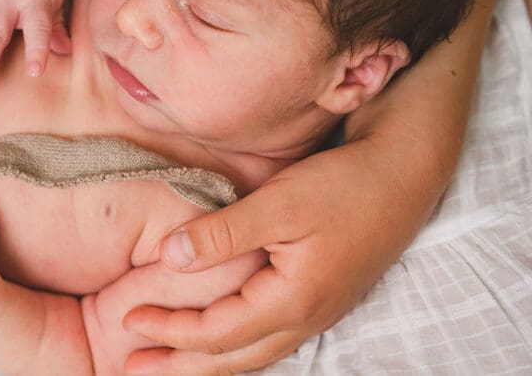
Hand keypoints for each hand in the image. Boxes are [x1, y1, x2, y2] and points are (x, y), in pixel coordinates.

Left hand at [122, 138, 427, 374]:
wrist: (403, 174)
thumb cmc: (343, 186)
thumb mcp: (278, 204)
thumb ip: (222, 234)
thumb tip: (170, 257)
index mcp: (292, 302)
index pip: (216, 333)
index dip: (169, 331)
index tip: (128, 321)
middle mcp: (305, 319)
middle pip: (232, 359)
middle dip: (179, 367)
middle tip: (130, 368)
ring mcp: (316, 313)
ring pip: (251, 353)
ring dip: (205, 362)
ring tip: (166, 365)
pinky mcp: (319, 297)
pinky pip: (267, 338)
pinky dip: (233, 345)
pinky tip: (218, 340)